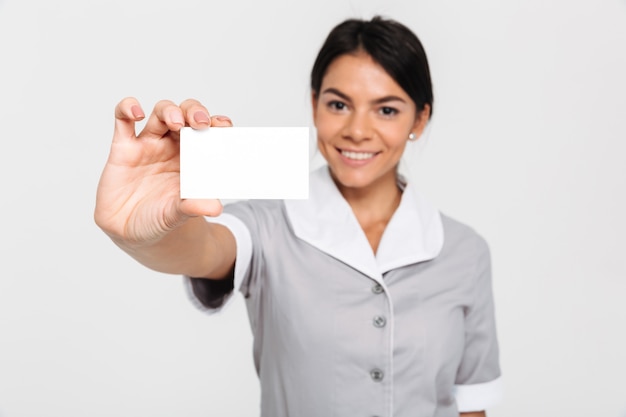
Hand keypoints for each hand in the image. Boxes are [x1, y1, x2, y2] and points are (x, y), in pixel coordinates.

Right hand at [94, 97, 232, 244]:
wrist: (132, 232)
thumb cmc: (160, 218)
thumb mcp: (178, 215)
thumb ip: (194, 207)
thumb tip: (215, 207)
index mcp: (193, 157)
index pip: (208, 132)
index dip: (216, 124)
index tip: (224, 126)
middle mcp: (172, 146)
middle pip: (185, 115)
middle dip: (194, 112)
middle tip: (201, 123)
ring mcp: (149, 144)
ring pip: (160, 113)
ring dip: (170, 111)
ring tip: (176, 122)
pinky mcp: (123, 148)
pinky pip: (123, 120)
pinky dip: (127, 108)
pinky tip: (135, 112)